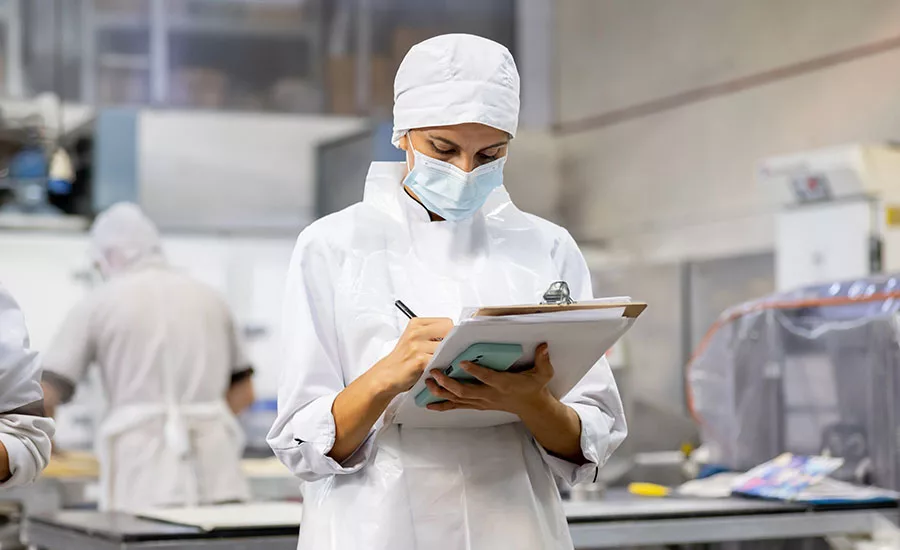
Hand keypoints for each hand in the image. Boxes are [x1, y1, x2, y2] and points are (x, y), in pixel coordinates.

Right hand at [371, 317, 453, 395]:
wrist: (387, 374)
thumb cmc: (403, 358)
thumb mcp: (414, 339)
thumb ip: (431, 333)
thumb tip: (455, 335)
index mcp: (416, 323)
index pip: (446, 322)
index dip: (451, 334)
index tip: (448, 342)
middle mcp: (415, 332)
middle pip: (448, 332)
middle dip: (451, 343)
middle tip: (446, 353)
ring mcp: (416, 346)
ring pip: (446, 347)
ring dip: (446, 356)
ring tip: (439, 362)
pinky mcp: (419, 360)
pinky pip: (440, 360)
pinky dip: (441, 366)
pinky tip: (435, 369)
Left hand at [425, 343, 554, 415]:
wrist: (530, 406)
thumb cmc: (533, 388)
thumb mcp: (543, 374)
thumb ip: (543, 360)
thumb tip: (543, 347)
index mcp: (504, 384)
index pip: (487, 378)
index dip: (475, 371)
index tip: (462, 362)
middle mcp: (490, 395)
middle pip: (465, 391)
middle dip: (448, 383)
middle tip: (435, 373)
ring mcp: (482, 402)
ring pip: (458, 399)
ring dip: (441, 392)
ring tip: (427, 384)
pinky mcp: (477, 405)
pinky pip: (457, 406)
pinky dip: (443, 405)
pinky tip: (429, 403)